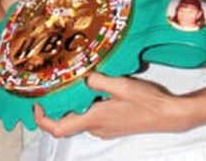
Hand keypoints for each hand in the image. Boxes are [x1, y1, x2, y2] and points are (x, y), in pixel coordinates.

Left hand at [34, 73, 191, 138]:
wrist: (169, 115)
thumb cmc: (147, 102)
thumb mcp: (121, 84)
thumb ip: (98, 80)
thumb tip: (83, 77)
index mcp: (94, 119)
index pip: (58, 128)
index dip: (42, 119)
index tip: (37, 104)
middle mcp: (97, 128)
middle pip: (66, 123)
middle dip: (56, 108)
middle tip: (51, 89)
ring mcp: (105, 129)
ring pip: (80, 119)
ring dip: (73, 105)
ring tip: (71, 85)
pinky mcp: (113, 126)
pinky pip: (92, 118)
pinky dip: (86, 106)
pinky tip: (92, 90)